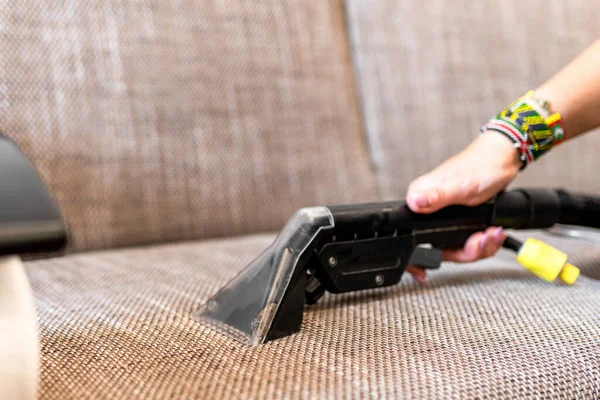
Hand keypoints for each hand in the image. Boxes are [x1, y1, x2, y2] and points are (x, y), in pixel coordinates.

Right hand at [405, 131, 521, 282]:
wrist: (501, 161)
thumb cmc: (479, 167)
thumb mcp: (458, 185)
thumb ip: (436, 196)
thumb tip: (413, 202)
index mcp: (420, 201)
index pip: (411, 238)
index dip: (419, 258)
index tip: (423, 273)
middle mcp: (428, 211)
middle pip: (440, 249)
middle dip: (465, 251)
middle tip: (480, 239)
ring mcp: (444, 218)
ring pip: (456, 249)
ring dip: (479, 247)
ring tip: (492, 233)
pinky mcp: (459, 221)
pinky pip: (468, 243)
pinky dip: (484, 242)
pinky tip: (492, 232)